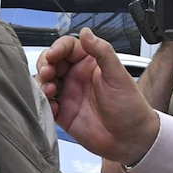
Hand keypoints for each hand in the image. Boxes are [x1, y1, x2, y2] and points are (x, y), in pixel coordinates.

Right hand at [36, 29, 160, 166]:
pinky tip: (54, 107)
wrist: (130, 140)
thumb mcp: (118, 76)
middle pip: (50, 62)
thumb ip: (102, 52)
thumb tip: (86, 32)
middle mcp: (77, 76)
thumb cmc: (130, 108)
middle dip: (44, 65)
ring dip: (42, 83)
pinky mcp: (62, 112)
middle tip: (48, 73)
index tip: (53, 56)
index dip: (57, 48)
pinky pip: (45, 103)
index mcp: (90, 63)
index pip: (67, 47)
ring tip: (50, 90)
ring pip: (44, 81)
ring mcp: (68, 93)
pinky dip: (44, 103)